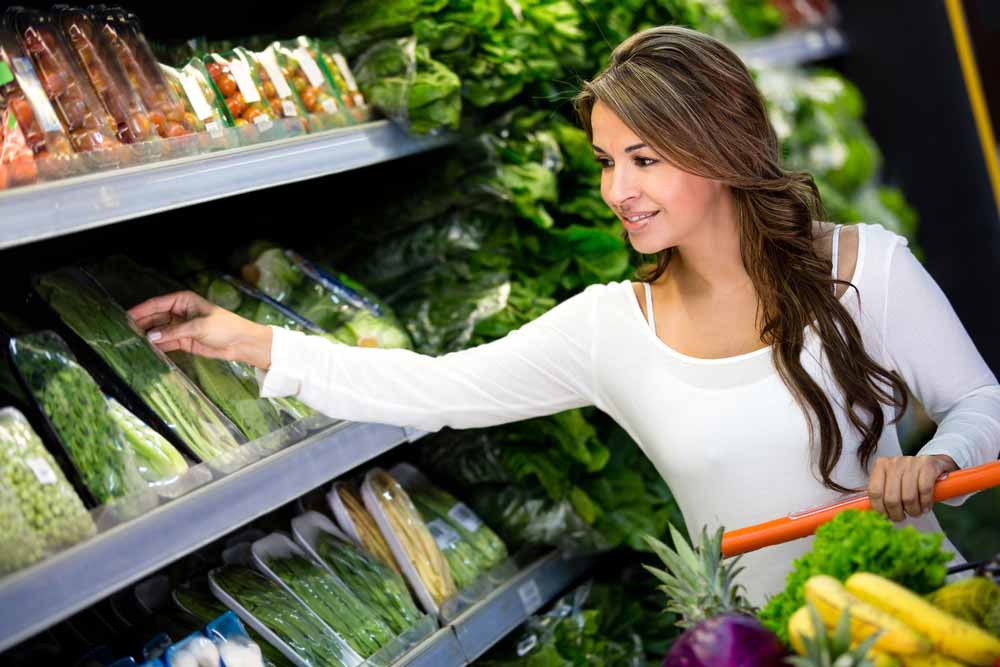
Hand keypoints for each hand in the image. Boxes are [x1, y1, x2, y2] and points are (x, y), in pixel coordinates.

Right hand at [128, 291, 272, 369]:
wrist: (241, 343)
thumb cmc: (225, 327)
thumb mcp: (198, 327)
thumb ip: (174, 332)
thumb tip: (152, 336)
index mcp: (183, 301)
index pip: (157, 304)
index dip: (140, 310)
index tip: (125, 316)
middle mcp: (179, 312)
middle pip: (155, 318)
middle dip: (141, 324)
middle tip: (123, 332)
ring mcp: (181, 327)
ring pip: (159, 331)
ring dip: (147, 336)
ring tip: (130, 342)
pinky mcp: (184, 340)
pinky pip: (166, 342)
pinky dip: (157, 346)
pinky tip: (146, 350)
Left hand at [867, 454, 958, 520]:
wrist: (934, 464)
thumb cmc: (909, 477)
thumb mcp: (892, 481)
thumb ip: (882, 494)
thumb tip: (871, 516)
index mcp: (881, 465)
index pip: (874, 492)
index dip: (879, 509)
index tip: (886, 517)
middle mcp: (894, 462)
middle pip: (891, 498)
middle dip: (897, 514)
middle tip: (902, 517)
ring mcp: (911, 462)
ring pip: (908, 497)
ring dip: (913, 511)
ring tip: (915, 511)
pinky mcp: (928, 465)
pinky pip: (924, 491)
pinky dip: (925, 504)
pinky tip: (926, 506)